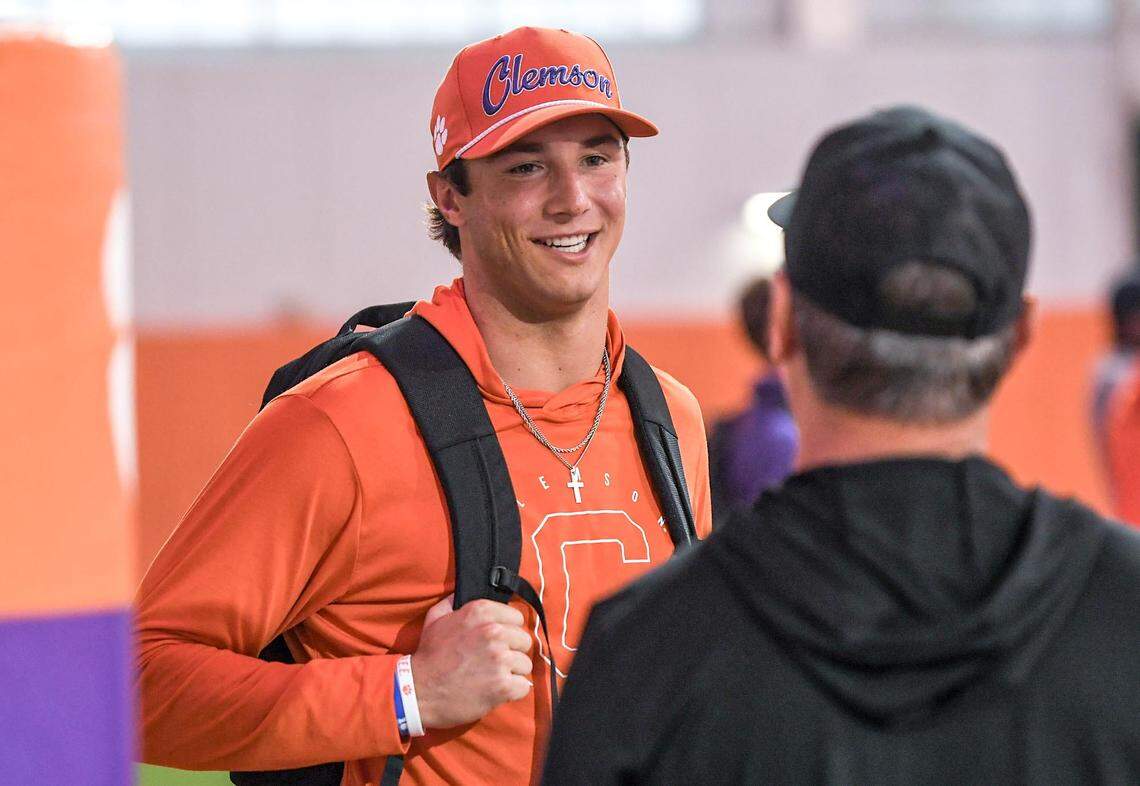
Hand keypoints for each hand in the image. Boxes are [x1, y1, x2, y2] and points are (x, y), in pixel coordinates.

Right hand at [410, 595, 533, 728]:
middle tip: (494, 662)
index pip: (517, 618)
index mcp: (480, 612)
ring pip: (525, 664)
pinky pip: (523, 686)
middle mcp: (493, 631)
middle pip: (524, 641)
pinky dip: (512, 691)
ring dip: (512, 673)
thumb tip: (461, 593)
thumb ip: (452, 602)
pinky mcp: (503, 685)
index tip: (498, 642)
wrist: (419, 691)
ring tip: (493, 677)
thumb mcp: (435, 619)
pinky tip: (496, 691)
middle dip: (512, 652)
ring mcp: (500, 659)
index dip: (508, 630)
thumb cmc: (429, 656)